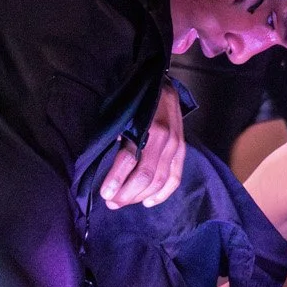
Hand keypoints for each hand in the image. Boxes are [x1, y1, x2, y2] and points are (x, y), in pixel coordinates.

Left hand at [101, 83, 186, 208]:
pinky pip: (175, 177)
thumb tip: (104, 164)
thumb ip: (115, 135)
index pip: (131, 160)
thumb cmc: (134, 100)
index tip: (104, 194)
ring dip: (140, 196)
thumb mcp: (121, 112)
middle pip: (147, 175)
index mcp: (148, 126)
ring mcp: (177, 144)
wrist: (160, 84)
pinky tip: (148, 202)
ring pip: (160, 180)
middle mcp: (166, 138)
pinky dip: (162, 193)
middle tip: (111, 202)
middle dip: (127, 193)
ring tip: (123, 202)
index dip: (117, 180)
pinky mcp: (182, 149)